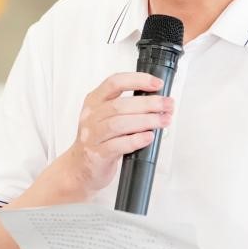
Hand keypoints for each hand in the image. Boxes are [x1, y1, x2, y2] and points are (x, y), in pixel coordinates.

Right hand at [60, 72, 172, 197]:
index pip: (115, 82)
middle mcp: (91, 116)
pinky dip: (136, 140)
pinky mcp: (98, 154)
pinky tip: (149, 137)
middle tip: (168, 105)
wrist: (79, 168)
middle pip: (121, 105)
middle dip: (149, 103)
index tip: (157, 84)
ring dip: (146, 121)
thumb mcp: (105, 116)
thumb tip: (158, 100)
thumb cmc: (98, 140)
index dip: (138, 80)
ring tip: (164, 121)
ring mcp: (92, 136)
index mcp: (94, 101)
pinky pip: (118, 145)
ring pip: (120, 124)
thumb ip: (125, 107)